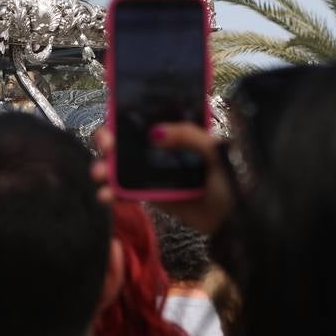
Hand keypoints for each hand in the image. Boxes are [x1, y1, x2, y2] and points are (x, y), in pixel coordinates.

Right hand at [90, 123, 233, 234]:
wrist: (238, 221)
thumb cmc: (233, 179)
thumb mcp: (216, 151)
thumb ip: (189, 135)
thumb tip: (155, 131)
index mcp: (180, 131)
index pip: (147, 115)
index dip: (126, 114)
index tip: (114, 119)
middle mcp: (164, 148)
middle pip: (128, 139)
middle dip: (109, 139)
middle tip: (104, 145)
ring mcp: (156, 172)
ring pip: (122, 165)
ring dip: (105, 167)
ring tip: (98, 174)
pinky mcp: (152, 196)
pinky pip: (127, 191)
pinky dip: (113, 193)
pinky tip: (105, 196)